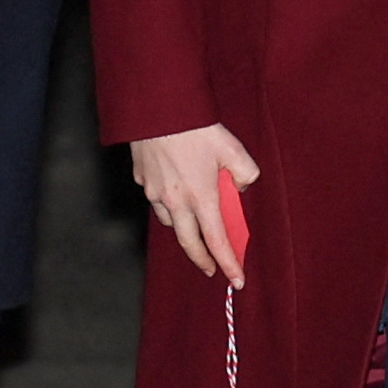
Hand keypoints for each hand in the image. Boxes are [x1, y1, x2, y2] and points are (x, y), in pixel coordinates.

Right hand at [127, 122, 257, 282]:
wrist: (157, 108)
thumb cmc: (195, 127)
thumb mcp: (233, 148)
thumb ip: (245, 172)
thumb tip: (240, 186)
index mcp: (201, 197)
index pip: (217, 241)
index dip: (228, 262)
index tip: (236, 279)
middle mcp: (176, 201)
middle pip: (189, 243)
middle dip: (202, 260)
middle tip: (210, 268)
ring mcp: (155, 192)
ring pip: (171, 222)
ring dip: (185, 231)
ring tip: (195, 229)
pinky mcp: (143, 180)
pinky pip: (157, 202)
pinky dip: (169, 207)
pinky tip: (175, 196)